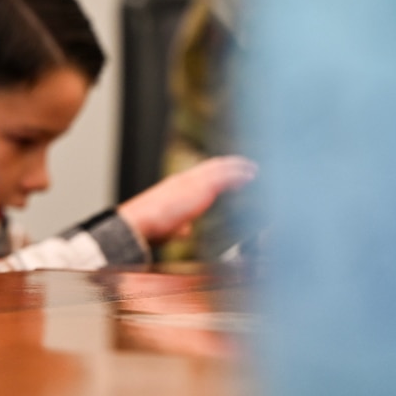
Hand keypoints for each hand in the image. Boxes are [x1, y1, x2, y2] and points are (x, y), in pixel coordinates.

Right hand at [116, 156, 256, 243]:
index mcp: (177, 186)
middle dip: (230, 165)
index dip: (216, 172)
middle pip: (213, 165)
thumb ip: (180, 226)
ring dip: (239, 167)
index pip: (200, 174)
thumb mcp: (168, 227)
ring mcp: (194, 181)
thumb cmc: (149, 227)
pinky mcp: (203, 187)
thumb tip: (187, 230)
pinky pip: (226, 176)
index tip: (229, 174)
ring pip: (221, 167)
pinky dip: (240, 174)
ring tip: (253, 169)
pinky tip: (250, 176)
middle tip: (247, 166)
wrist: (141, 222)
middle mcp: (186, 179)